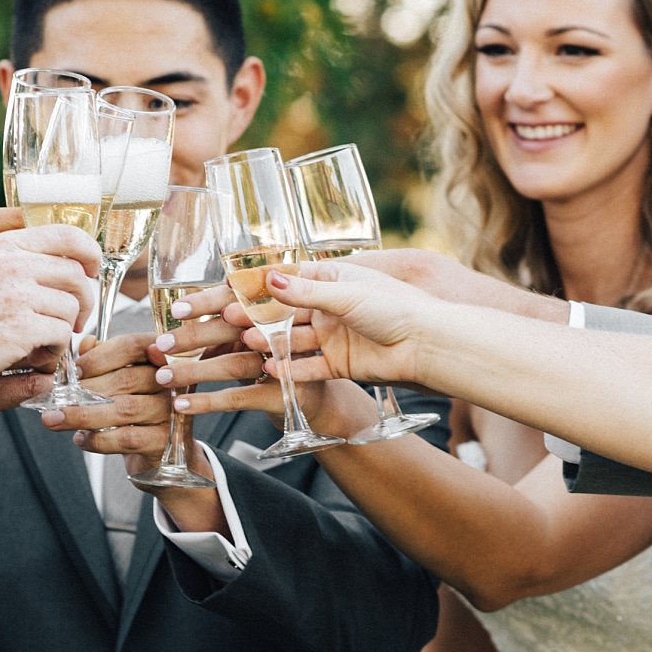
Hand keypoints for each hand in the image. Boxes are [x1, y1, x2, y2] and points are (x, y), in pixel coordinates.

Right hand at [0, 223, 101, 424]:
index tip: (92, 271)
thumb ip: (11, 258)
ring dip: (67, 330)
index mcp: (1, 246)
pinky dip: (56, 351)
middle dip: (83, 301)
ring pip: (72, 308)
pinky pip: (62, 336)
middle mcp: (10, 263)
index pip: (67, 234)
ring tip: (46, 344)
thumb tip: (59, 255)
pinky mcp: (20, 328)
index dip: (89, 253)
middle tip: (74, 322)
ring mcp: (16, 294)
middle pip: (77, 275)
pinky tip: (36, 358)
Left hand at [39, 331, 177, 459]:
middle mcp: (172, 381)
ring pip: (123, 409)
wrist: (159, 449)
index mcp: (161, 356)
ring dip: (83, 414)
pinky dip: (98, 439)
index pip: (131, 346)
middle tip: (54, 399)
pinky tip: (81, 438)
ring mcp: (172, 412)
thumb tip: (85, 344)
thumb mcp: (121, 377)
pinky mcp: (165, 441)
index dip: (98, 357)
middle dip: (84, 389)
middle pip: (125, 378)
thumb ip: (104, 357)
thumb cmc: (137, 406)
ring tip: (55, 419)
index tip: (73, 371)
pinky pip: (127, 438)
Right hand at [172, 263, 429, 399]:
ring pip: (292, 341)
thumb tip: (269, 281)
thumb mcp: (347, 294)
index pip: (282, 282)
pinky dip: (292, 371)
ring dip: (270, 343)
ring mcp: (333, 337)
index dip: (251, 288)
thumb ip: (306, 292)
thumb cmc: (395, 307)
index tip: (225, 291)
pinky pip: (310, 369)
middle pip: (282, 313)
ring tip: (248, 345)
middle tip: (224, 322)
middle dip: (253, 318)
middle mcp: (328, 307)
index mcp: (330, 279)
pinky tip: (271, 371)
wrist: (428, 343)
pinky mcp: (340, 364)